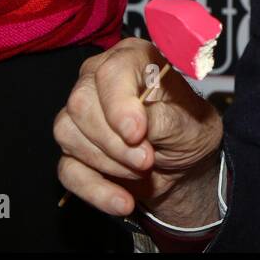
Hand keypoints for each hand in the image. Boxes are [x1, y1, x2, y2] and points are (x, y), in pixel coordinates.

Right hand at [55, 37, 224, 225]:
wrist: (183, 165)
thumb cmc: (189, 130)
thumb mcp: (191, 124)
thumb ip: (164, 119)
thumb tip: (135, 124)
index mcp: (133, 59)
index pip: (111, 72)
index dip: (119, 105)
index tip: (137, 134)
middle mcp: (99, 78)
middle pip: (81, 104)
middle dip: (115, 141)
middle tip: (148, 160)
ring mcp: (81, 113)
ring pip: (68, 134)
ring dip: (109, 163)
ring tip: (144, 170)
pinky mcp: (73, 148)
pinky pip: (67, 169)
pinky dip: (97, 190)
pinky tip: (123, 201)